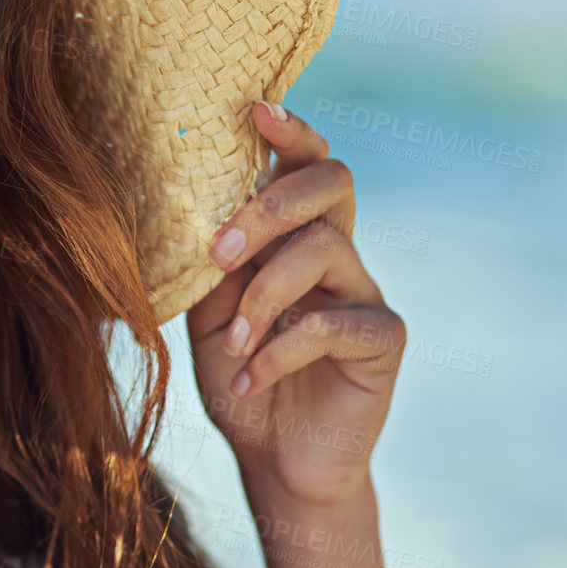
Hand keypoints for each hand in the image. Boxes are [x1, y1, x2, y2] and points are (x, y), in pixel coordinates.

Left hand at [186, 102, 404, 507]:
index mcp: (294, 234)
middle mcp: (338, 252)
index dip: (290, 131)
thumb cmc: (237, 374)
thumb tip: (183, 205)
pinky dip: (278, 350)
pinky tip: (248, 380)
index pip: (306, 163)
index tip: (253, 109)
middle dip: (269, 205)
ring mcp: (365, 292)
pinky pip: (332, 322)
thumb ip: (208, 261)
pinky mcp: (383, 339)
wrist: (274, 458)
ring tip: (232, 344)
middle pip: (333, 182)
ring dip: (263, 295)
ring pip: (325, 249)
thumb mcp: (205, 313)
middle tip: (219, 251)